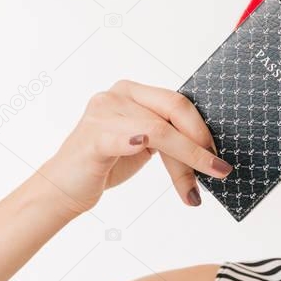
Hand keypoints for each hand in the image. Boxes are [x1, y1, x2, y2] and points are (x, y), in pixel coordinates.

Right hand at [36, 79, 231, 216]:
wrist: (63, 188)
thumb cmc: (106, 164)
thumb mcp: (145, 144)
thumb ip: (171, 136)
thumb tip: (212, 148)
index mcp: (133, 92)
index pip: (178, 102)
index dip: (203, 127)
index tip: (218, 155)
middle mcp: (117, 95)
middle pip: (174, 109)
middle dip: (200, 142)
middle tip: (218, 169)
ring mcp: (103, 113)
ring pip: (160, 130)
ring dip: (185, 162)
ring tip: (196, 189)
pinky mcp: (95, 136)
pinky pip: (129, 137)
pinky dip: (142, 143)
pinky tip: (147, 149)